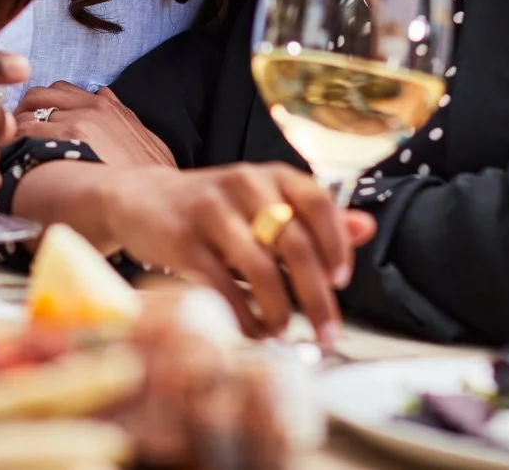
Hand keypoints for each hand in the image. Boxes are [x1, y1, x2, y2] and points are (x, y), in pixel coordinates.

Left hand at [15, 82, 176, 169]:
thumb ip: (121, 112)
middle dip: (22, 111)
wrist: (151, 197)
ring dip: (13, 131)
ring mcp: (69, 127)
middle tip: (17, 133)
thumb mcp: (142, 136)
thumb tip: (103, 93)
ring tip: (9, 151)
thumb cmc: (149, 174)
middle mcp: (85, 109)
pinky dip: (10, 146)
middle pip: (36, 96)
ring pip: (25, 116)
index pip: (60, 89)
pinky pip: (21, 137)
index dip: (43, 104)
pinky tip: (9, 161)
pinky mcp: (56, 148)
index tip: (36, 119)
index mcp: (104, 105)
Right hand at [95, 164, 377, 344]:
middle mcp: (245, 184)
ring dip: (278, 311)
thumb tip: (368, 227)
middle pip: (294, 243)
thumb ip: (315, 219)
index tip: (343, 281)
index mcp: (272, 175)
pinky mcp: (183, 239)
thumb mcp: (265, 203)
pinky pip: (222, 286)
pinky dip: (243, 316)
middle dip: (316, 295)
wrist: (140, 199)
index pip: (319, 202)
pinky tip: (252, 330)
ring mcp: (212, 210)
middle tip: (328, 332)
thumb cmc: (216, 209)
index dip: (337, 243)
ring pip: (260, 268)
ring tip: (282, 332)